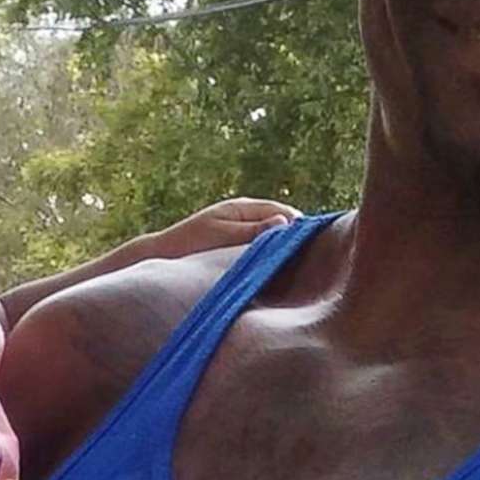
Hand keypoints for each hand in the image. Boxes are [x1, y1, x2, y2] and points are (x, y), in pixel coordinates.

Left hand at [140, 197, 302, 259]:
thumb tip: (284, 222)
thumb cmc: (190, 244)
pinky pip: (262, 246)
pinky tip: (277, 272)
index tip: (316, 247)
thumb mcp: (224, 236)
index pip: (285, 212)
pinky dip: (271, 255)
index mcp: (244, 207)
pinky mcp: (236, 243)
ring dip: (284, 248)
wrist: (164, 254)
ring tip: (298, 269)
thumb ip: (253, 231)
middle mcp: (246, 214)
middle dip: (295, 238)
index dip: (301, 228)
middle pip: (283, 223)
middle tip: (311, 261)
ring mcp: (242, 228)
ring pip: (274, 237)